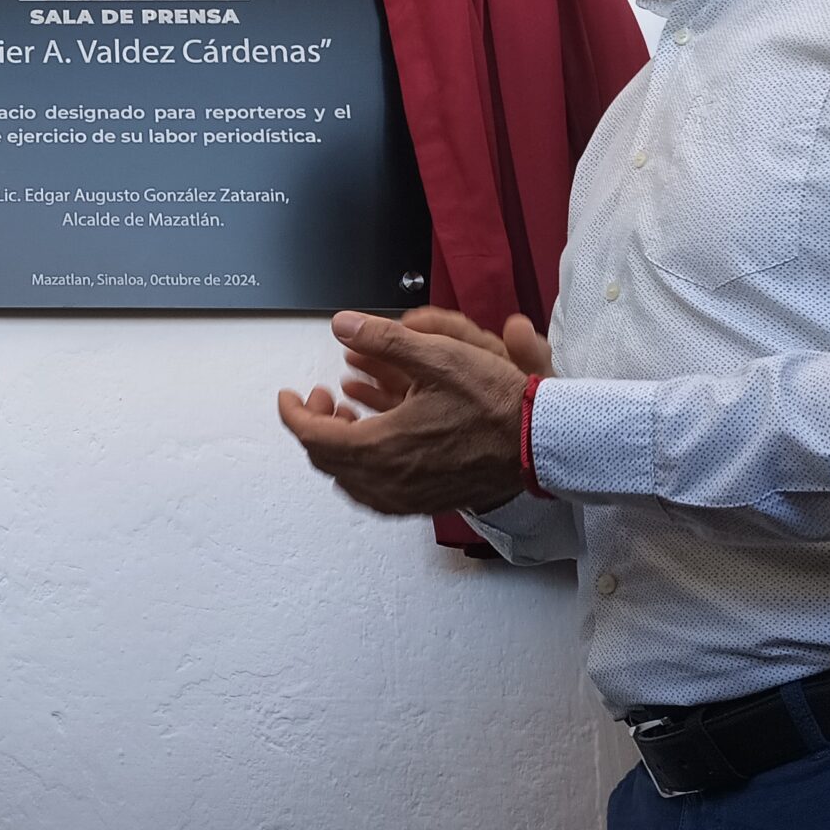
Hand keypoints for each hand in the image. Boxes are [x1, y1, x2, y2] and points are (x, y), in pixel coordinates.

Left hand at [278, 309, 530, 517]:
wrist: (537, 443)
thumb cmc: (495, 404)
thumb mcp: (438, 357)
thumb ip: (383, 339)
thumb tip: (343, 325)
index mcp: (382, 446)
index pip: (312, 435)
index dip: (294, 412)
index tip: (291, 394)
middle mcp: (388, 481)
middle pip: (326, 460)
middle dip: (315, 425)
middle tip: (323, 397)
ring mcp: (405, 498)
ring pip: (347, 480)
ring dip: (338, 448)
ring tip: (347, 418)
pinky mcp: (422, 504)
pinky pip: (373, 494)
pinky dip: (360, 469)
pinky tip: (374, 445)